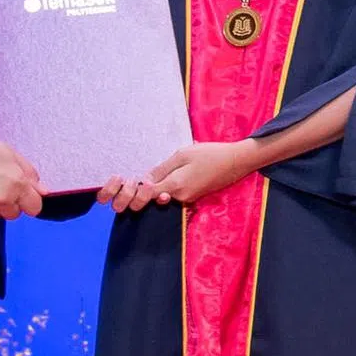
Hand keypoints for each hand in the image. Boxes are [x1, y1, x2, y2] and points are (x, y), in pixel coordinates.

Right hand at [0, 137, 42, 222]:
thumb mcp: (10, 154)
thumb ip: (29, 173)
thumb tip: (42, 190)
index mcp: (16, 186)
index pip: (34, 208)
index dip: (30, 200)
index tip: (24, 194)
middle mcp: (1, 202)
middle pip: (14, 214)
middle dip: (11, 202)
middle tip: (0, 186)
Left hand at [97, 140, 252, 213]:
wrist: (236, 162)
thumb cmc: (210, 154)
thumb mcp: (183, 155)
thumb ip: (162, 169)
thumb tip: (143, 182)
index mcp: (175, 185)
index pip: (146, 196)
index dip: (131, 195)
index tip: (122, 189)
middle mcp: (179, 196)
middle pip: (151, 201)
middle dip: (134, 199)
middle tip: (119, 196)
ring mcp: (186, 198)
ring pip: (161, 197)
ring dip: (148, 192)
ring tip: (133, 183)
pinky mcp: (192, 195)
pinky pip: (171, 194)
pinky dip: (162, 190)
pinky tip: (156, 181)